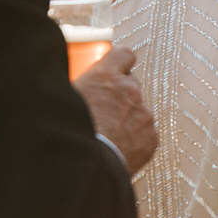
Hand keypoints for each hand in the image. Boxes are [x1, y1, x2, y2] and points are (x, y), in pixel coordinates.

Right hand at [73, 47, 155, 173]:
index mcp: (106, 75)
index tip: (114, 70)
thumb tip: (68, 82)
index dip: (120, 62)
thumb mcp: (66, 97)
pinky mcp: (151, 137)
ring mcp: (143, 114)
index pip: (124, 54)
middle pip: (131, 83)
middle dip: (120, 93)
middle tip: (104, 106)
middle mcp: (129, 90)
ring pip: (138, 109)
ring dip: (127, 117)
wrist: (86, 163)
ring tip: (109, 133)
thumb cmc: (68, 130)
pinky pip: (145, 132)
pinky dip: (135, 137)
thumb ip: (77, 84)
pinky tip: (118, 146)